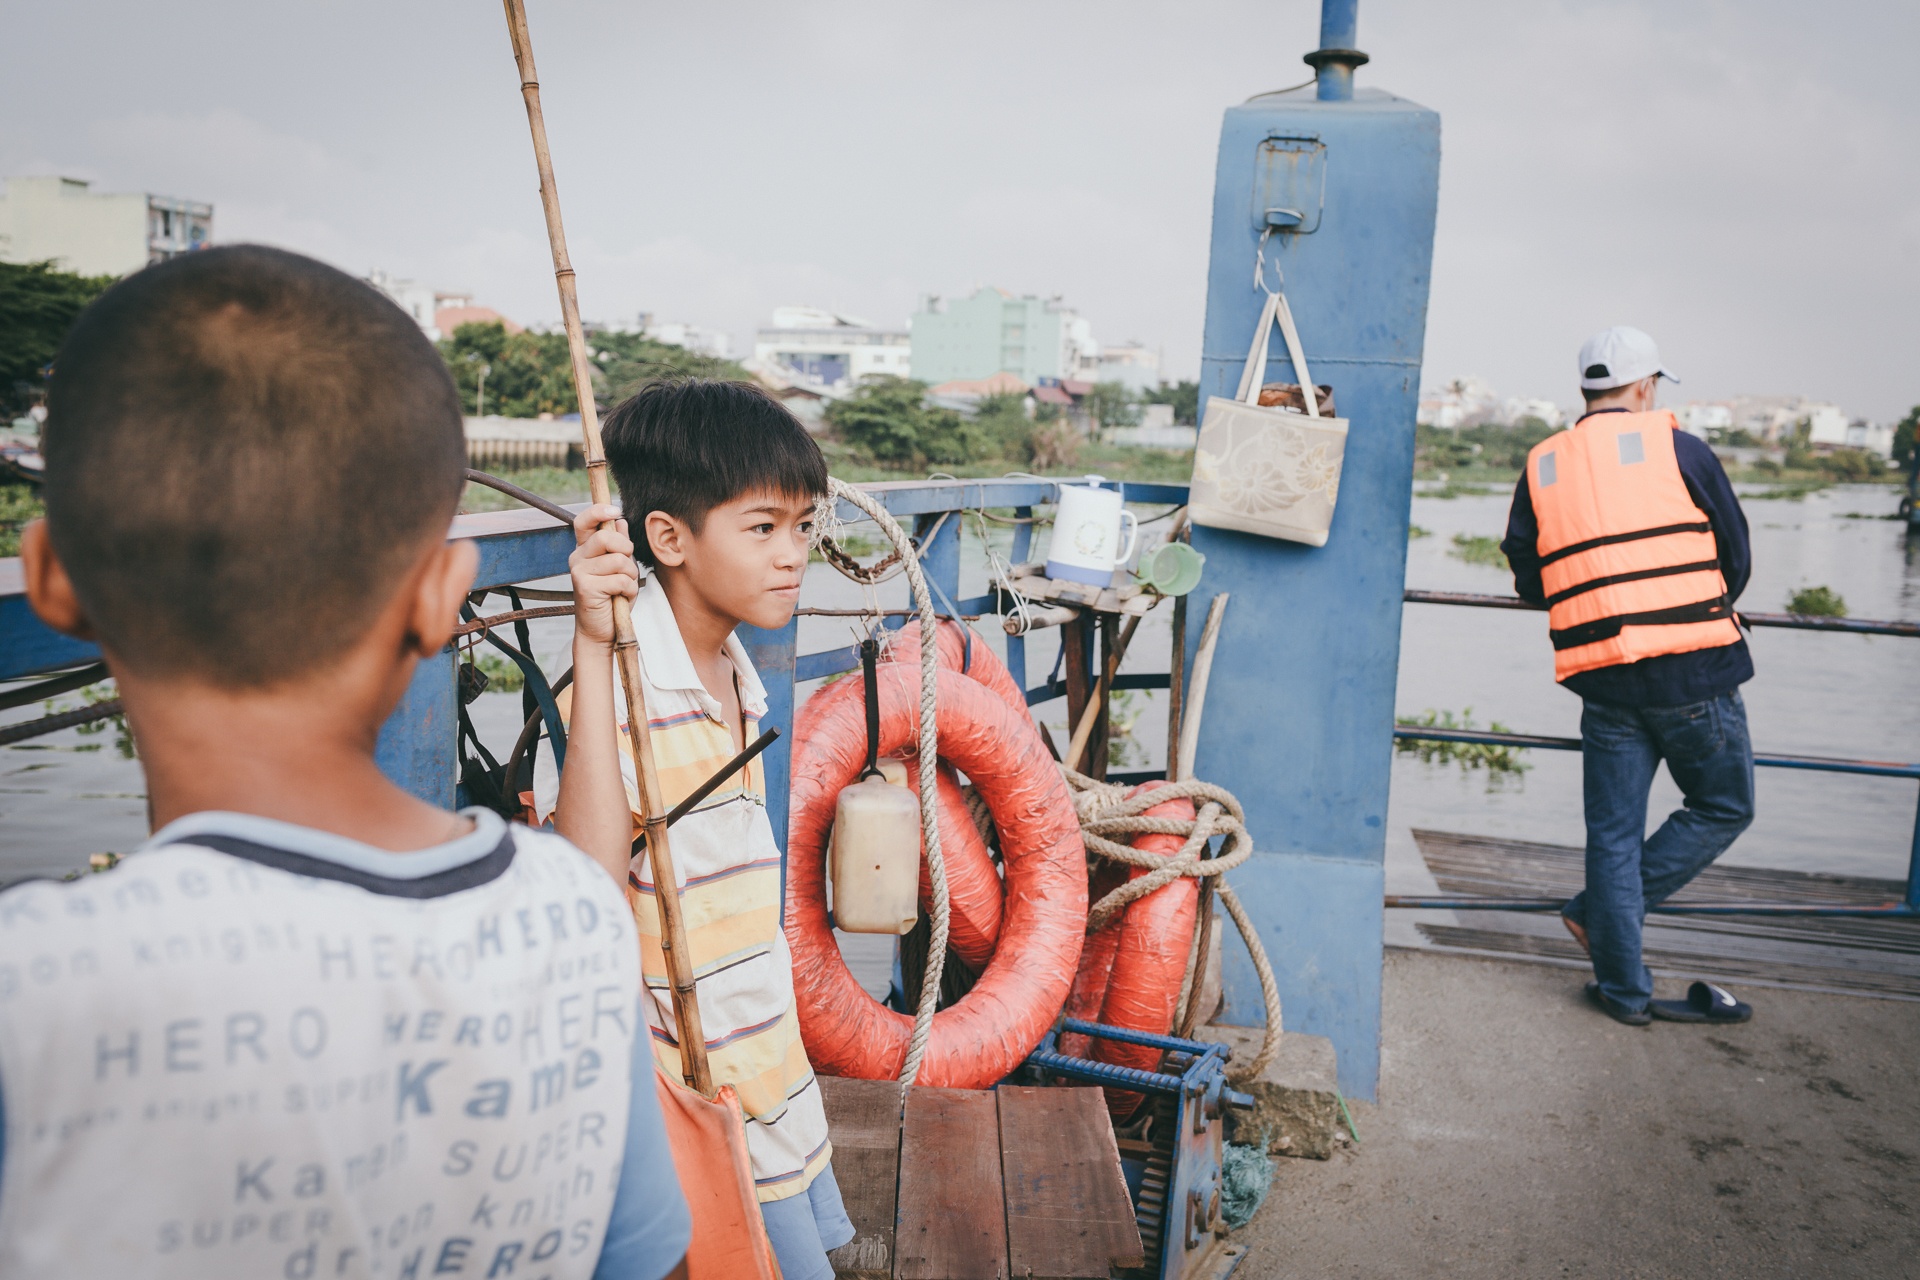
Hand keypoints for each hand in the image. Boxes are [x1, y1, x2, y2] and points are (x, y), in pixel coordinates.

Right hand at [569, 503, 638, 647]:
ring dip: (630, 576)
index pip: (584, 522)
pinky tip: (621, 598)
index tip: (615, 510)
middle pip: (606, 538)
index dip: (598, 511)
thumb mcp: (619, 569)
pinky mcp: (585, 587)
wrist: (601, 630)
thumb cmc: (612, 598)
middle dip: (626, 550)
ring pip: (618, 561)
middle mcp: (578, 558)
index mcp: (585, 550)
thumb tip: (620, 521)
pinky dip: (629, 590)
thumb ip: (619, 546)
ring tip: (624, 588)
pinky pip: (619, 580)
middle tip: (627, 567)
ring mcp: (579, 572)